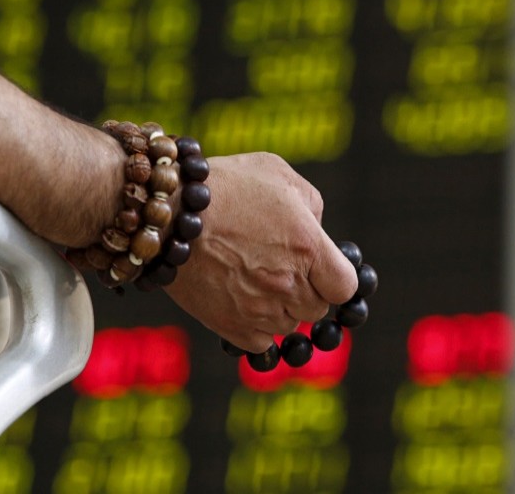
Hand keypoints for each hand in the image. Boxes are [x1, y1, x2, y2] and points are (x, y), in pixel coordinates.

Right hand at [164, 152, 357, 351]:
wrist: (168, 212)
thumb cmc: (225, 185)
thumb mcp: (278, 173)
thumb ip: (311, 204)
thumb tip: (318, 229)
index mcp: (308, 246)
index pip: (346, 286)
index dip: (336, 278)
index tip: (323, 269)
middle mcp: (288, 283)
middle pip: (317, 308)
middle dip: (306, 290)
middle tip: (280, 268)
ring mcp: (260, 309)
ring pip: (289, 325)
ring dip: (280, 308)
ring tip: (254, 279)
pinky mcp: (231, 327)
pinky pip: (261, 342)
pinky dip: (257, 327)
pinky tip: (243, 302)